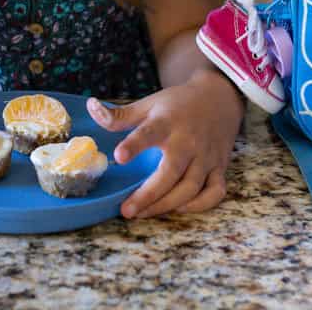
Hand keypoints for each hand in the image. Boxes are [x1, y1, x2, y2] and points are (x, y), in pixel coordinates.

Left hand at [87, 69, 242, 217]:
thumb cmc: (178, 104)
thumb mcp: (149, 104)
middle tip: (127, 210)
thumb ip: (120, 114)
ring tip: (143, 214)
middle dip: (149, 194)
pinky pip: (215, 192)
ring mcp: (206, 157)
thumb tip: (92, 108)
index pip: (150, 133)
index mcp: (168, 122)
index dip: (134, 145)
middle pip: (171, 171)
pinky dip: (200, 205)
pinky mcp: (219, 167)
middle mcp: (188, 141)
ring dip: (167, 204)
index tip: (119, 156)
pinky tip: (179, 209)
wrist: (219, 98)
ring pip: (191, 187)